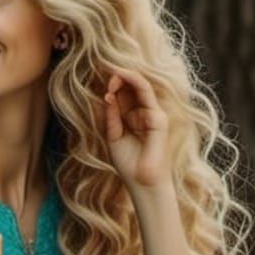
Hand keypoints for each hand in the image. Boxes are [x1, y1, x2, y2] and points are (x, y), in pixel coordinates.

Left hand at [100, 68, 172, 190]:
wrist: (141, 183)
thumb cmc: (128, 163)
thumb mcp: (112, 135)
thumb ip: (110, 116)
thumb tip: (106, 96)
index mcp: (133, 117)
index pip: (124, 94)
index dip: (113, 84)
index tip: (97, 78)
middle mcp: (144, 113)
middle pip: (132, 87)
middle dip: (118, 77)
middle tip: (103, 71)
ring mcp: (153, 114)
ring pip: (141, 86)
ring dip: (125, 76)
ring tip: (111, 73)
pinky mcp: (158, 118)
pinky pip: (145, 94)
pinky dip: (133, 83)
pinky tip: (118, 81)